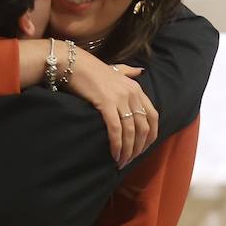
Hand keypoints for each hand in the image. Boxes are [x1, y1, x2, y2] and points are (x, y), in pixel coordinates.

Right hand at [64, 48, 157, 166]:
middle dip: (138, 148)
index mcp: (136, 88)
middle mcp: (132, 94)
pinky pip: (116, 130)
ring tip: (121, 162)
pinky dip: (117, 145)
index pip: (153, 116)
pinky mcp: (106, 104)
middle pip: (143, 127)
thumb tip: (140, 71)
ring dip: (127, 151)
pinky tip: (114, 154)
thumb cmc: (90, 68)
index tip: (142, 149)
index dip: (151, 136)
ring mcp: (120, 99)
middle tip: (130, 160)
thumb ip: (128, 71)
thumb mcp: (115, 69)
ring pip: (130, 131)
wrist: (73, 62)